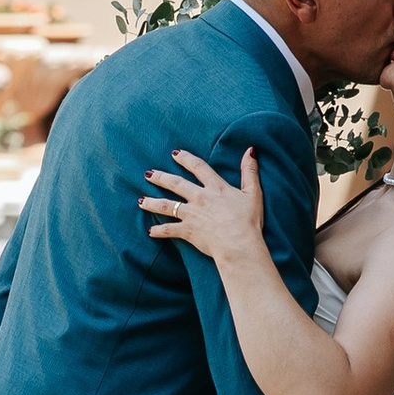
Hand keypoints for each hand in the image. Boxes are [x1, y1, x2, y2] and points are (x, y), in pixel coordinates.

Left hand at [141, 147, 265, 268]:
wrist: (238, 244)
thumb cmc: (248, 221)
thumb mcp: (253, 193)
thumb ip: (249, 171)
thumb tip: (251, 150)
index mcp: (215, 187)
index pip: (198, 167)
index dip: (186, 158)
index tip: (175, 153)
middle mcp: (200, 198)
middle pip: (175, 184)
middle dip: (160, 177)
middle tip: (148, 174)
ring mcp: (191, 214)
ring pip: (166, 205)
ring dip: (152, 202)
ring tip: (141, 201)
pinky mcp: (188, 231)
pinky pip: (169, 230)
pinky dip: (159, 231)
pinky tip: (150, 231)